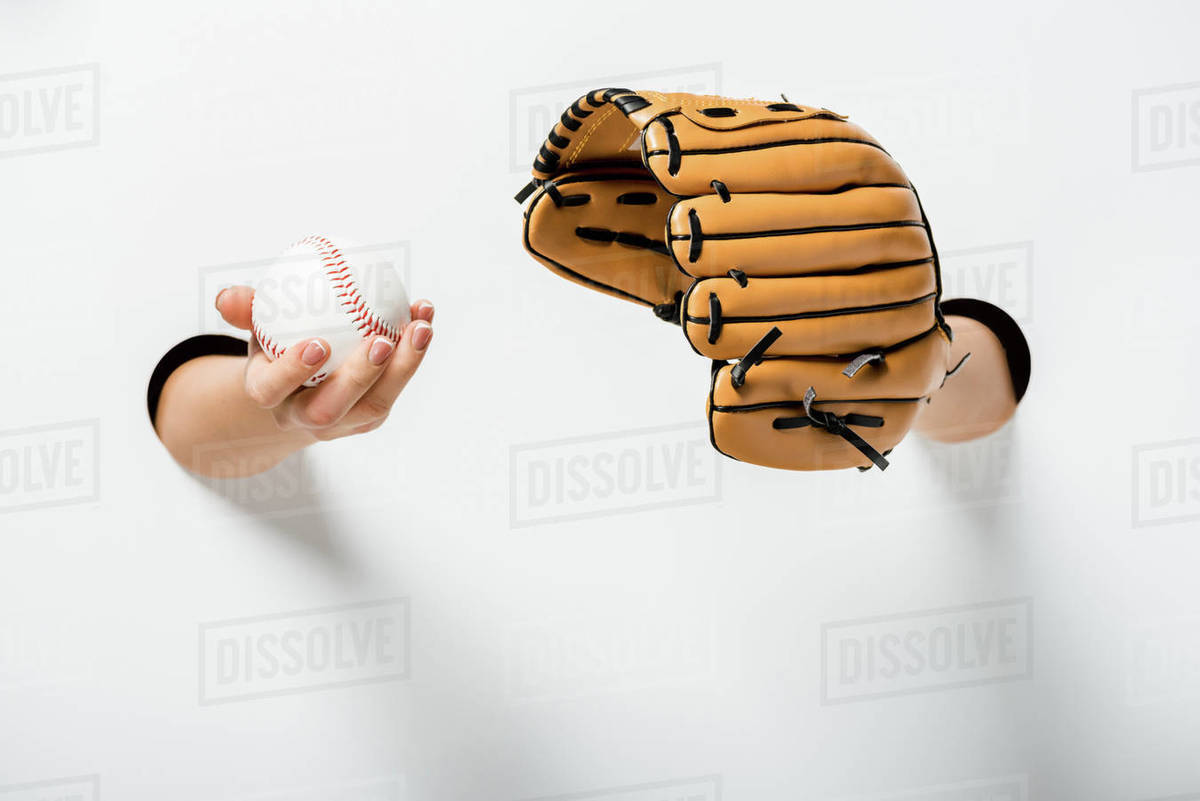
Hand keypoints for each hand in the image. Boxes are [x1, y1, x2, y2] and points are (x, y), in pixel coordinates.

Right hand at [214, 286, 433, 441]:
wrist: (301, 382)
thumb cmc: (277, 342)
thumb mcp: (259, 324)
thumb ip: (245, 308)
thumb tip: (228, 296)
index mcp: (269, 393)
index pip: (272, 390)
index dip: (292, 371)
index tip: (317, 343)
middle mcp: (303, 416)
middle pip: (328, 409)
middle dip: (357, 378)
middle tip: (381, 340)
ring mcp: (343, 422)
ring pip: (374, 405)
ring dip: (403, 367)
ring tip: (420, 328)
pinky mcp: (371, 417)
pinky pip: (395, 388)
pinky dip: (413, 354)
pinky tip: (424, 317)